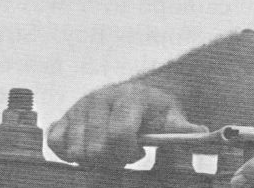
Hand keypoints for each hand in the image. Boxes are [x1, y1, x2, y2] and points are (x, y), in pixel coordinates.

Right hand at [47, 81, 206, 166]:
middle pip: (95, 148)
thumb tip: (198, 133)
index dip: (128, 151)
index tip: (138, 151)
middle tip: (123, 154)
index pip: (119, 133)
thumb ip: (182, 128)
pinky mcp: (65, 116)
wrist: (139, 95)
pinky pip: (54, 142)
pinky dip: (67, 152)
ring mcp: (80, 107)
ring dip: (91, 158)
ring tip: (108, 149)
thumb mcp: (172, 116)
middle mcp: (100, 98)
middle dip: (110, 158)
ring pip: (74, 149)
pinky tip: (87, 148)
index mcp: (128, 97)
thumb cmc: (156, 110)